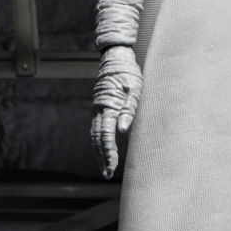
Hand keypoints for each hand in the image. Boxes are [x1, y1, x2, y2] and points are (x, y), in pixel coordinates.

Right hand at [91, 44, 141, 179]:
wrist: (115, 57)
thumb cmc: (128, 72)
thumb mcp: (134, 89)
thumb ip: (129, 109)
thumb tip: (123, 131)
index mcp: (107, 106)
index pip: (106, 136)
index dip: (108, 152)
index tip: (111, 167)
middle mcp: (99, 110)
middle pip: (97, 139)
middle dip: (102, 157)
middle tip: (107, 173)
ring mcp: (98, 108)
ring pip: (95, 134)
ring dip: (100, 151)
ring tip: (106, 166)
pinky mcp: (100, 106)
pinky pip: (97, 127)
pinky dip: (99, 140)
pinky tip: (105, 148)